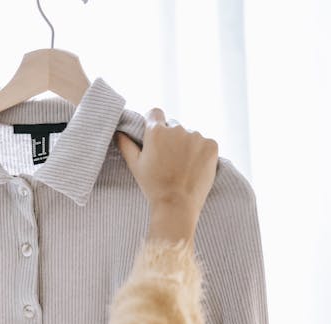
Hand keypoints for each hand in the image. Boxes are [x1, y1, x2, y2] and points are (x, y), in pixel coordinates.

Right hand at [116, 109, 218, 242]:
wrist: (177, 204)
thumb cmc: (153, 186)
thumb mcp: (135, 165)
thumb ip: (126, 145)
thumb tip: (119, 132)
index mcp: (156, 131)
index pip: (155, 113)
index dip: (154, 123)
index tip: (156, 135)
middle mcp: (177, 128)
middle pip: (174, 126)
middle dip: (171, 138)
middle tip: (169, 160)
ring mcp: (196, 136)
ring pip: (190, 136)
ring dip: (187, 146)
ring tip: (182, 167)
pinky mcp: (211, 145)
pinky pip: (205, 143)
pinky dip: (201, 153)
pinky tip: (194, 168)